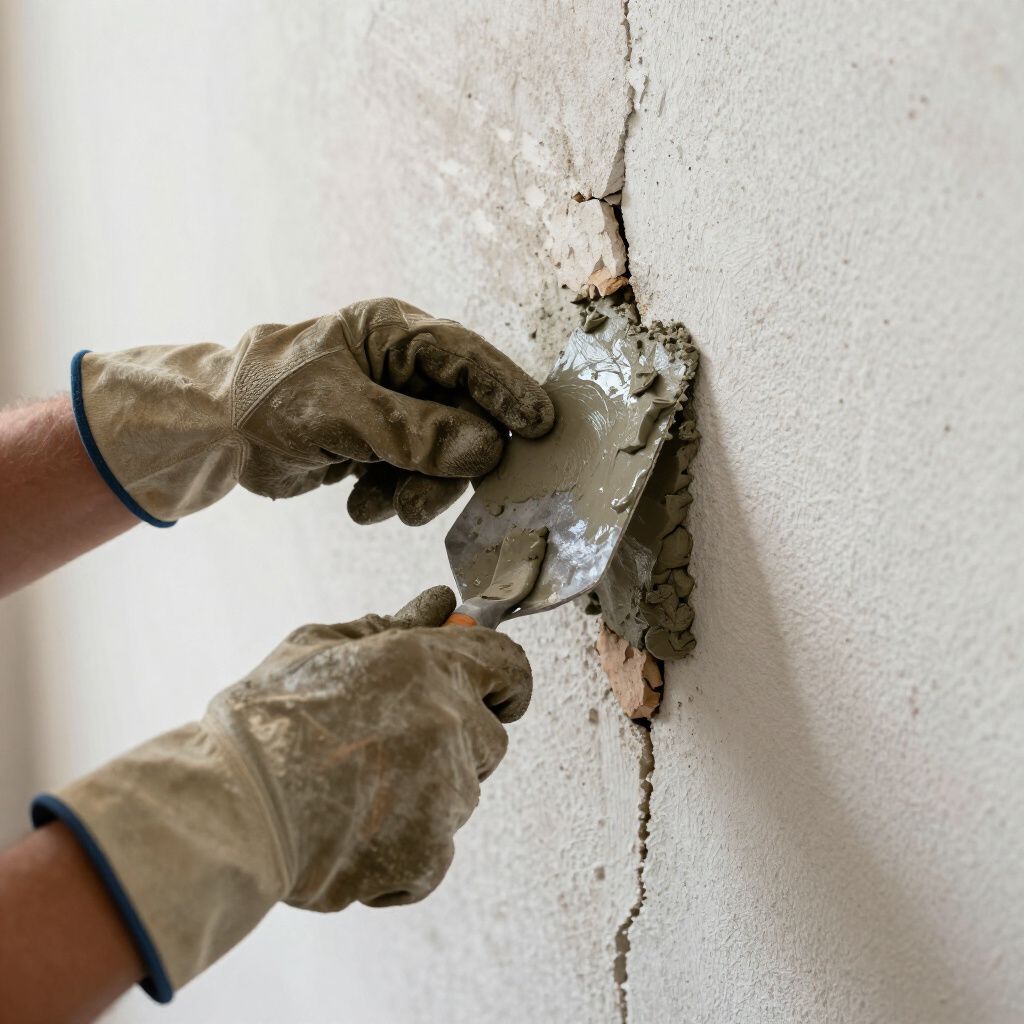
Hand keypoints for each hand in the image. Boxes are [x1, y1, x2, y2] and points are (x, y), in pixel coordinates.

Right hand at [33, 586, 531, 998]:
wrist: (228, 808)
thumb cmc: (264, 720)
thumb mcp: (319, 647)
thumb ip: (391, 626)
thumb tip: (437, 604)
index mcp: (428, 665)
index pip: (510, 666)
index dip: (502, 680)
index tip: (491, 693)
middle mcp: (449, 724)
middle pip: (491, 737)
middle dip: (457, 741)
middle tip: (394, 746)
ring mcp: (445, 795)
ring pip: (461, 794)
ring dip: (427, 793)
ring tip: (356, 791)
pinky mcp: (426, 856)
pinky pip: (436, 852)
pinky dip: (405, 850)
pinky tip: (355, 834)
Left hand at [73, 298, 554, 524]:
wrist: (217, 433)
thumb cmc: (268, 396)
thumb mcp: (340, 410)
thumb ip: (413, 431)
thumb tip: (486, 449)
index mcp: (395, 335)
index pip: (468, 358)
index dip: (508, 392)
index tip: (541, 426)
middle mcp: (402, 368)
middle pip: (462, 417)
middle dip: (448, 465)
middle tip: (424, 503)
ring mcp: (394, 408)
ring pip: (441, 454)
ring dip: (418, 489)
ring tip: (382, 507)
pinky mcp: (380, 445)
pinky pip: (412, 475)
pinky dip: (391, 496)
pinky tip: (358, 504)